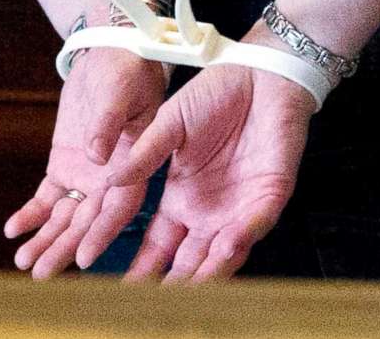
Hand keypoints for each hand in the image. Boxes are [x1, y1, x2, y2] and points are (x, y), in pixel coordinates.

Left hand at [3, 51, 167, 277]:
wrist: (109, 57)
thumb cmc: (125, 72)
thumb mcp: (119, 93)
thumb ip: (109, 124)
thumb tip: (96, 155)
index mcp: (134, 167)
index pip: (118, 210)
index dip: (101, 235)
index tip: (84, 260)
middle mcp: (111, 179)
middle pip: (87, 222)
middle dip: (64, 249)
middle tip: (41, 275)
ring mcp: (86, 176)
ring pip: (65, 217)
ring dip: (45, 240)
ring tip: (23, 262)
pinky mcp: (64, 166)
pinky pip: (47, 197)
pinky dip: (31, 213)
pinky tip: (13, 230)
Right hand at [98, 62, 313, 282]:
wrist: (258, 76)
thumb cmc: (212, 96)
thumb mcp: (168, 125)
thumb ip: (144, 155)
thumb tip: (110, 180)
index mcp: (181, 198)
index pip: (160, 244)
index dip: (144, 266)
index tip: (123, 288)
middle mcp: (209, 211)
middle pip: (190, 259)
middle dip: (176, 283)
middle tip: (156, 303)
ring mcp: (240, 207)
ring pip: (222, 253)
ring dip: (209, 272)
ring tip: (189, 289)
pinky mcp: (269, 197)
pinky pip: (254, 225)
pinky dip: (240, 238)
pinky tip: (225, 245)